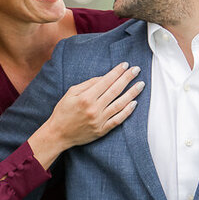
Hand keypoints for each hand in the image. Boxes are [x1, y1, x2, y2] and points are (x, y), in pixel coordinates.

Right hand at [28, 63, 144, 167]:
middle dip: (127, 78)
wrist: (58, 134)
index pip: (105, 81)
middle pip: (115, 90)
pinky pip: (118, 120)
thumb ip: (88, 84)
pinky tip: (134, 103)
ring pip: (120, 104)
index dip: (116, 72)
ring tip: (140, 84)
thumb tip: (104, 78)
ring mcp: (99, 120)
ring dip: (132, 93)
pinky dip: (127, 111)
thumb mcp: (70, 93)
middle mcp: (94, 108)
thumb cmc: (63, 112)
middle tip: (137, 70)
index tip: (125, 65)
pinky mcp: (102, 130)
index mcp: (85, 98)